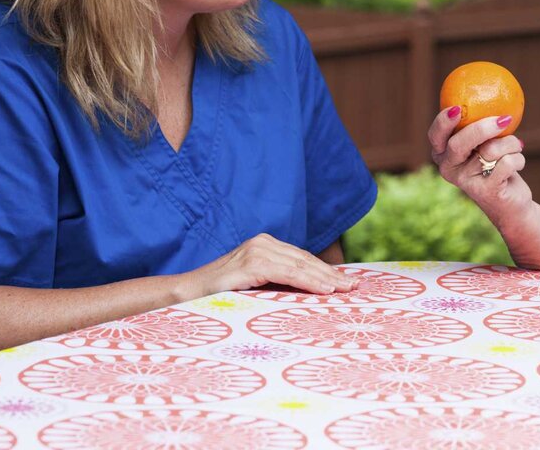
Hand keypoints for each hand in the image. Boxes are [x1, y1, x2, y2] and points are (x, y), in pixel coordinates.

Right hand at [178, 233, 356, 300]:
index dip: (326, 271)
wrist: (184, 294)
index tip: (347, 283)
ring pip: (300, 265)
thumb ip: (276, 284)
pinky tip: (324, 289)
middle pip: (305, 260)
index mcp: (265, 246)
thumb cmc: (219, 295)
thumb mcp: (254, 287)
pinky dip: (308, 281)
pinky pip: (285, 273)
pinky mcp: (249, 264)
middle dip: (332, 274)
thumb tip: (308, 296)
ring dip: (325, 278)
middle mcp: (262, 243)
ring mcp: (255, 251)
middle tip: (355, 287)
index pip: (303, 259)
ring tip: (345, 289)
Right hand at [429, 107, 529, 218]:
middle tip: (505, 119)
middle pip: (460, 143)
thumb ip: (481, 124)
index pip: (436, 135)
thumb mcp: (485, 142)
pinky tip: (518, 165)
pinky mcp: (485, 192)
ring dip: (512, 144)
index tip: (456, 109)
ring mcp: (465, 182)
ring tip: (516, 147)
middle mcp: (449, 168)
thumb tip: (493, 91)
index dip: (443, 122)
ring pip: (491, 150)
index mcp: (443, 153)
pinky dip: (519, 159)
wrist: (510, 201)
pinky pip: (507, 163)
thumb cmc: (496, 163)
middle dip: (483, 128)